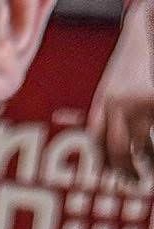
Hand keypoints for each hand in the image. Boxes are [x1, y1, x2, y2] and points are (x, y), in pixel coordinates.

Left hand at [90, 0, 153, 180]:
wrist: (144, 28)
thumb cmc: (132, 60)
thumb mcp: (116, 86)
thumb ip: (111, 111)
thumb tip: (113, 148)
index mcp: (102, 103)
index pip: (98, 142)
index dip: (105, 162)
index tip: (112, 176)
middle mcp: (114, 106)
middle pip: (117, 151)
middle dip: (125, 171)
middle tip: (134, 182)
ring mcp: (136, 103)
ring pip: (142, 146)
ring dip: (149, 160)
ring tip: (151, 167)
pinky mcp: (152, 100)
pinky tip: (153, 154)